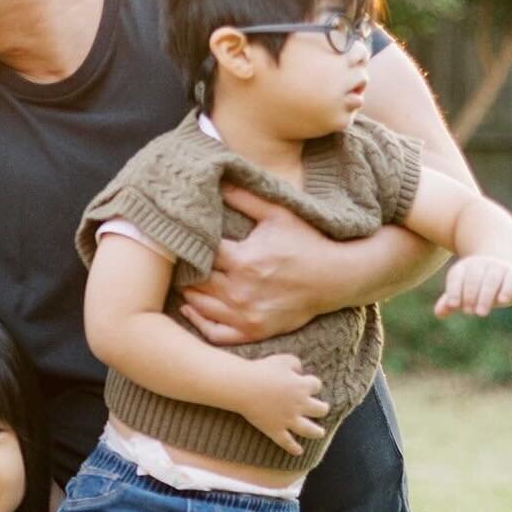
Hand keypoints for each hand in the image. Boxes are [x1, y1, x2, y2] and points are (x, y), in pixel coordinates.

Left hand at [182, 186, 331, 344]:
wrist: (337, 278)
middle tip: (174, 261)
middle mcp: (242, 290)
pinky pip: (215, 332)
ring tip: (180, 280)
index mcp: (244, 260)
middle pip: (195, 281)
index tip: (182, 240)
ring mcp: (247, 314)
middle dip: (184, 270)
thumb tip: (218, 179)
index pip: (200, 254)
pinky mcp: (254, 331)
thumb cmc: (307, 242)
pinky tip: (191, 307)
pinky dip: (199, 321)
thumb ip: (245, 198)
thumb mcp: (278, 214)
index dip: (188, 246)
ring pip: (200, 306)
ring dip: (186, 293)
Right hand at [238, 353, 328, 456]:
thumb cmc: (261, 370)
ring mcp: (288, 419)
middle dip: (322, 408)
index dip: (313, 384)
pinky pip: (287, 442)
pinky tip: (298, 451)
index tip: (309, 384)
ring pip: (310, 430)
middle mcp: (299, 405)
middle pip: (320, 409)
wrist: (243, 387)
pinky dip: (293, 448)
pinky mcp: (275, 430)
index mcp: (302, 386)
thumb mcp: (282, 360)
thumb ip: (295, 363)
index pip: (316, 385)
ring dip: (317, 432)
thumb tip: (300, 371)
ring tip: (320, 432)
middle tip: (322, 409)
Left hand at [434, 256, 511, 318]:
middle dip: (470, 295)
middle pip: (473, 278)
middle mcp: (480, 265)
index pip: (456, 277)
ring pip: (491, 280)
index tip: (453, 305)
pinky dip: (506, 290)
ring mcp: (498, 268)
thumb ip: (450, 301)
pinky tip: (502, 300)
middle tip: (468, 312)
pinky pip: (510, 281)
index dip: (454, 291)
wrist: (502, 267)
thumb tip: (438, 314)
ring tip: (480, 313)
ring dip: (485, 296)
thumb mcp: (461, 290)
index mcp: (463, 267)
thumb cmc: (476, 284)